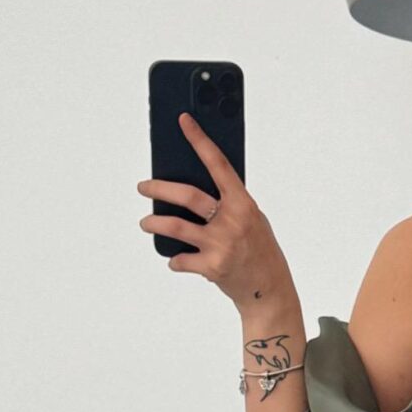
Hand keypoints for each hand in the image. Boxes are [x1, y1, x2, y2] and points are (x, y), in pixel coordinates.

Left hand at [138, 112, 289, 310]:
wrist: (269, 290)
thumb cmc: (259, 249)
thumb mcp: (251, 218)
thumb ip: (228, 202)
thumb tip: (194, 185)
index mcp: (243, 202)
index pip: (218, 163)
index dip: (200, 140)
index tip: (183, 121)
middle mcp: (232, 221)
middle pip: (187, 196)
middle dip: (159, 189)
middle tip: (143, 187)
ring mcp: (221, 245)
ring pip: (176, 227)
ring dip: (154, 223)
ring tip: (145, 223)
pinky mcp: (212, 267)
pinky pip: (182, 260)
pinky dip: (175, 260)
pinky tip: (175, 259)